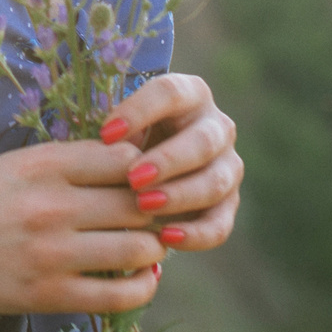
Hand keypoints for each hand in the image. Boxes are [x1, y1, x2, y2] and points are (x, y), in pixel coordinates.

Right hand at [0, 138, 164, 316]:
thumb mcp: (18, 164)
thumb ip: (72, 160)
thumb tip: (137, 163)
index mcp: (43, 166)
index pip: (126, 160)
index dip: (145, 169)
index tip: (141, 180)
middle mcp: (51, 207)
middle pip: (139, 204)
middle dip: (155, 210)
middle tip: (154, 215)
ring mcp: (52, 254)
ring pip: (139, 249)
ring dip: (153, 248)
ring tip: (146, 246)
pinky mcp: (50, 295)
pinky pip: (121, 296)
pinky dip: (143, 286)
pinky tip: (141, 277)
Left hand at [100, 72, 241, 252]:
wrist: (141, 174)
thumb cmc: (121, 141)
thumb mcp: (116, 129)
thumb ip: (114, 133)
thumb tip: (103, 144)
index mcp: (189, 95)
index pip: (170, 94)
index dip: (139, 112)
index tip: (105, 134)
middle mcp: (216, 127)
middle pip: (202, 140)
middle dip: (167, 160)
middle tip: (132, 178)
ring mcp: (227, 166)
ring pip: (215, 182)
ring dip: (180, 195)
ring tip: (144, 206)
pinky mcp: (227, 205)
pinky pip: (220, 223)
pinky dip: (196, 234)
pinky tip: (165, 237)